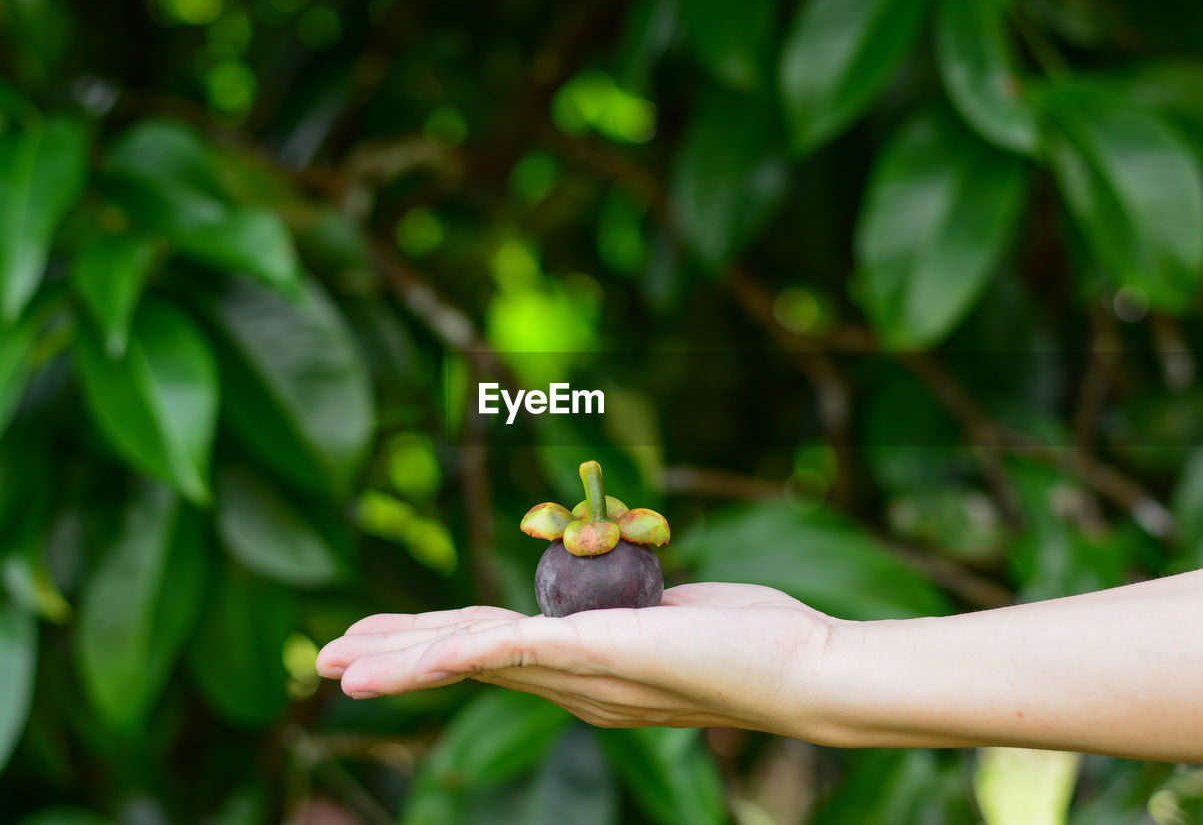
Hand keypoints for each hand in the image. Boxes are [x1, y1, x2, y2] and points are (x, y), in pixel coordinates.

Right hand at [316, 583, 839, 736]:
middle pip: (463, 661)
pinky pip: (511, 653)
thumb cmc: (753, 639)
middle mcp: (572, 682)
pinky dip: (451, 656)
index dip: (428, 648)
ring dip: (400, 660)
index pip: (488, 654)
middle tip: (326, 662)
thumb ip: (629, 608)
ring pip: (471, 660)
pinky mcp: (599, 655)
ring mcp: (583, 674)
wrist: (806, 672)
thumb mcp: (669, 613)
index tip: (378, 642)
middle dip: (392, 658)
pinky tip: (409, 657)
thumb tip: (614, 590)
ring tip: (340, 666)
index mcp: (582, 669)